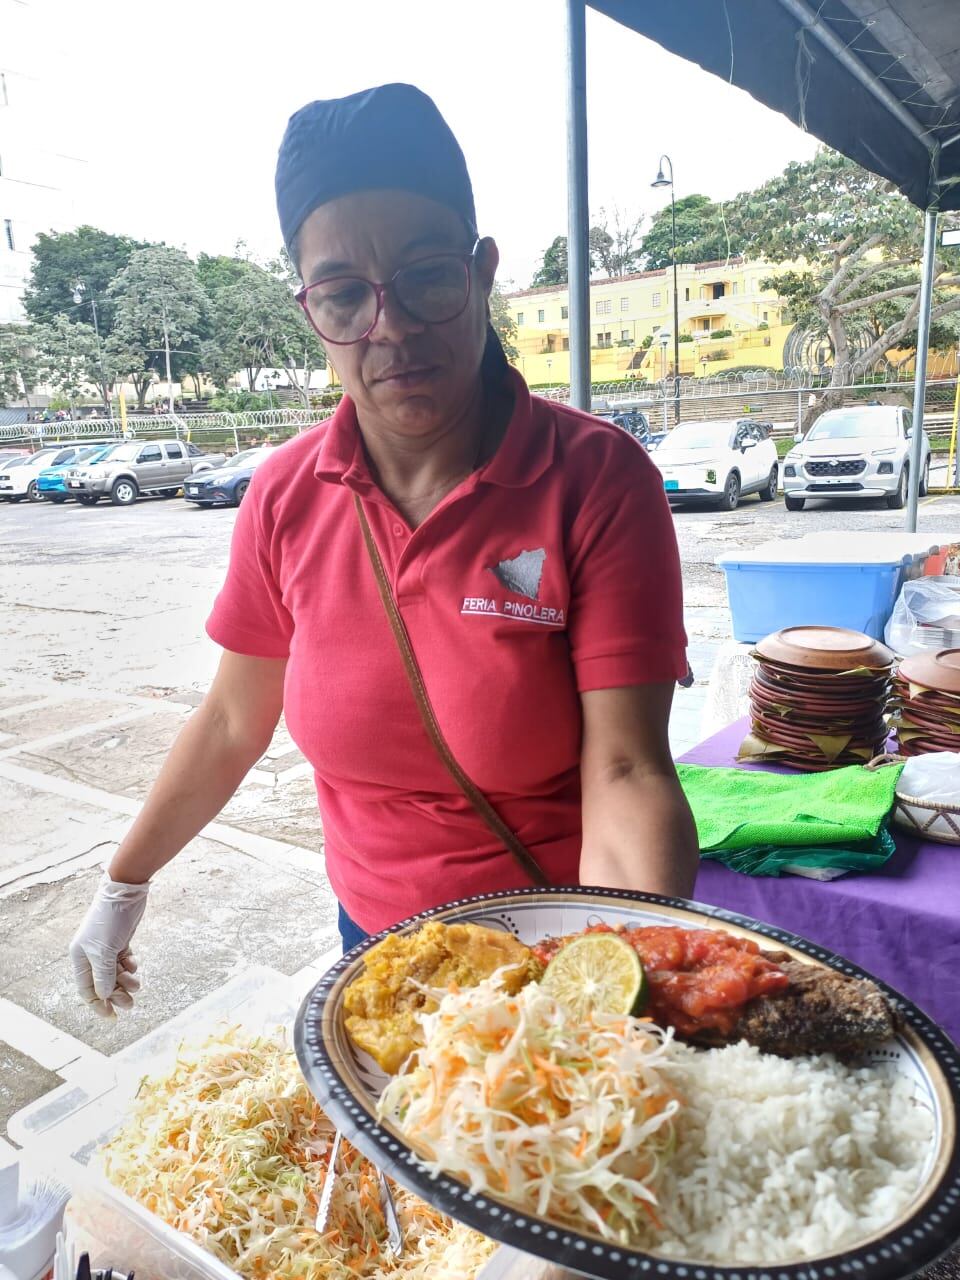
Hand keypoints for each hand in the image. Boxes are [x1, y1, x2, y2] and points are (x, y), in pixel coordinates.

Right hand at [70, 874, 148, 1017]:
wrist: (125, 893)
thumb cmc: (110, 921)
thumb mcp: (105, 952)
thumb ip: (103, 976)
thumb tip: (103, 997)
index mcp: (80, 958)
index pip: (87, 989)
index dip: (98, 1004)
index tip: (112, 1017)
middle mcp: (91, 954)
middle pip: (102, 983)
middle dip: (116, 994)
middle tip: (130, 1004)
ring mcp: (105, 947)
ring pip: (115, 973)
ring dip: (126, 981)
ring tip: (136, 984)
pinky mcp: (119, 940)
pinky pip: (123, 961)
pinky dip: (130, 967)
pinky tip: (134, 965)